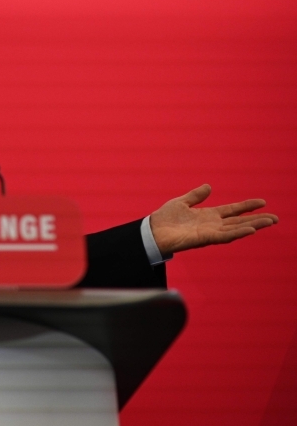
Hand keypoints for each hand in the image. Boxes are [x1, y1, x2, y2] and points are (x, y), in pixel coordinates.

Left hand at [150, 184, 277, 256]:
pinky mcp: (203, 239)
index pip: (232, 210)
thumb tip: (209, 186)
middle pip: (239, 221)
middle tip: (275, 218)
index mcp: (208, 216)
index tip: (262, 202)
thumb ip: (196, 196)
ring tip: (269, 222)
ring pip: (236, 229)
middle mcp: (212, 225)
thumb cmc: (163, 219)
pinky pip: (224, 236)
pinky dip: (237, 233)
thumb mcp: (181, 203)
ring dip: (253, 225)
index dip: (246, 206)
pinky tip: (250, 230)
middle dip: (257, 219)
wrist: (150, 232)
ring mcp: (209, 232)